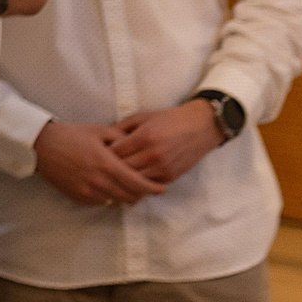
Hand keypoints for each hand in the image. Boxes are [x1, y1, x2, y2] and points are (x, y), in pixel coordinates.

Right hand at [33, 119, 161, 206]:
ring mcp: (87, 191)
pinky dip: (109, 197)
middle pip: (130, 196)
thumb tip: (140, 146)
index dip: (153, 188)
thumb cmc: (70, 135)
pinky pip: (101, 202)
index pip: (138, 183)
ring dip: (126, 196)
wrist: (41, 146)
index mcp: (106, 164)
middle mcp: (99, 181)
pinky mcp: (78, 197)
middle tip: (146, 187)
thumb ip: (122, 139)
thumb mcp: (99, 130)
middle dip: (141, 193)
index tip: (162, 188)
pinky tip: (108, 186)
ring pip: (117, 202)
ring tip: (127, 187)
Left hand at [110, 101, 226, 188]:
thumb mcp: (143, 116)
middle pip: (122, 168)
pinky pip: (147, 185)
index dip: (104, 153)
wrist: (201, 127)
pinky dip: (138, 183)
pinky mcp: (170, 176)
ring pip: (133, 180)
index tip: (100, 152)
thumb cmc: (169, 119)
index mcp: (145, 137)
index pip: (115, 152)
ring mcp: (163, 168)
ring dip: (123, 177)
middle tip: (104, 165)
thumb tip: (102, 138)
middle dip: (110, 167)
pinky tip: (131, 178)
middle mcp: (153, 155)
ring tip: (115, 173)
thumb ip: (121, 127)